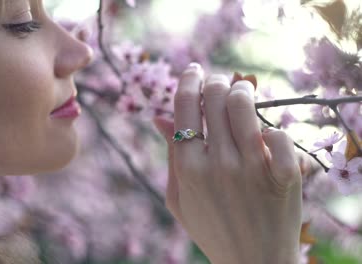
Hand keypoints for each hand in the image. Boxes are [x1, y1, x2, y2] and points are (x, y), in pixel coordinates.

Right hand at [153, 64, 301, 263]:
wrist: (253, 263)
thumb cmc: (212, 228)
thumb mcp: (179, 197)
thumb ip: (170, 156)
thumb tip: (159, 117)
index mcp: (188, 167)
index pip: (185, 106)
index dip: (189, 80)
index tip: (194, 70)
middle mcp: (217, 164)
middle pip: (214, 98)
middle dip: (216, 81)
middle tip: (220, 83)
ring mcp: (252, 170)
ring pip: (245, 107)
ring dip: (243, 91)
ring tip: (243, 92)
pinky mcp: (283, 178)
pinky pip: (279, 136)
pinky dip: (274, 129)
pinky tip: (266, 133)